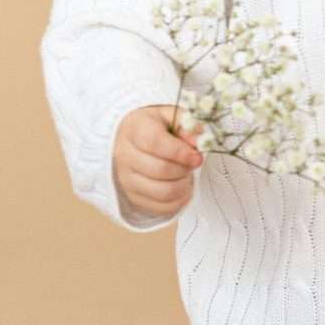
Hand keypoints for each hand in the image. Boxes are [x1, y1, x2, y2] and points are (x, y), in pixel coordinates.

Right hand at [112, 103, 203, 222]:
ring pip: (163, 192)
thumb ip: (187, 125)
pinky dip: (179, 200)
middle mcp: (124, 155)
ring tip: (187, 174)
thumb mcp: (171, 117)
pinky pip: (161, 207)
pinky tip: (182, 187)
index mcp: (134, 129)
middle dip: (185, 168)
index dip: (181, 152)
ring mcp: (125, 179)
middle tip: (193, 164)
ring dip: (183, 185)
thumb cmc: (156, 127)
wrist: (132, 141)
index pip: (156, 143)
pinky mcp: (132, 197)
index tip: (197, 157)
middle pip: (161, 170)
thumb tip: (199, 141)